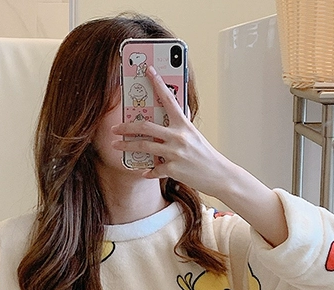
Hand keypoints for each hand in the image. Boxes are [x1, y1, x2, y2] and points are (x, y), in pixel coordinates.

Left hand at [112, 67, 287, 246]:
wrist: (218, 175)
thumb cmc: (205, 155)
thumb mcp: (194, 136)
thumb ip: (179, 128)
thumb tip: (163, 121)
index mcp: (184, 124)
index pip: (169, 99)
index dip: (158, 83)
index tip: (148, 71)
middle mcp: (178, 137)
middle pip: (146, 127)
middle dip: (127, 127)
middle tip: (115, 128)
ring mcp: (175, 153)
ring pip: (144, 147)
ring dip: (127, 146)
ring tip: (117, 145)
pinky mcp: (173, 169)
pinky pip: (154, 169)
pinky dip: (148, 171)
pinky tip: (144, 172)